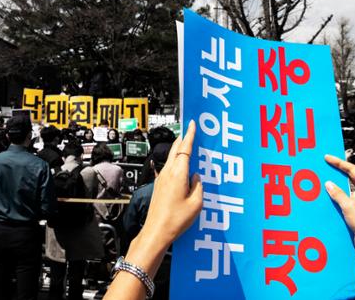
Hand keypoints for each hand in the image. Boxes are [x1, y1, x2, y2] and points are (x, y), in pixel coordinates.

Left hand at [142, 120, 202, 247]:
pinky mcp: (159, 186)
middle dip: (183, 138)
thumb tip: (196, 176)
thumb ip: (198, 186)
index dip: (189, 135)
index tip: (191, 123)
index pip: (184, 148)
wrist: (156, 231)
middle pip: (175, 149)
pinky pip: (170, 168)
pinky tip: (183, 167)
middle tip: (190, 130)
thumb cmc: (176, 220)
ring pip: (171, 158)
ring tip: (188, 146)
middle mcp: (167, 173)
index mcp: (178, 174)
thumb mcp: (196, 204)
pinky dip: (177, 162)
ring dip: (179, 150)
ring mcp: (161, 179)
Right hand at [324, 154, 354, 292]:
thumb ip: (337, 193)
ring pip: (347, 190)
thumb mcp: (349, 206)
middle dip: (337, 172)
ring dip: (336, 186)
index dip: (339, 163)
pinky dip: (337, 197)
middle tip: (324, 165)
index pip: (353, 171)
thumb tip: (328, 184)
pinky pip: (346, 200)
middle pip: (351, 178)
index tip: (327, 157)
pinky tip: (327, 196)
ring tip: (322, 179)